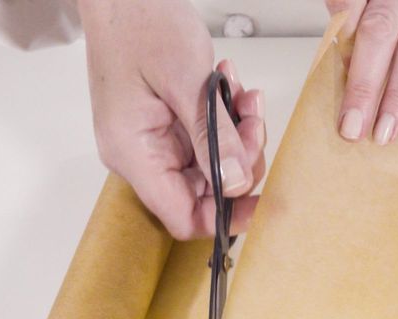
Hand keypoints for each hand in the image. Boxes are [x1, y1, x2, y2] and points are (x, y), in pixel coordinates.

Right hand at [79, 0, 266, 239]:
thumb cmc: (140, 23)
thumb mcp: (187, 80)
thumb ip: (214, 136)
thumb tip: (238, 183)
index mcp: (133, 152)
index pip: (183, 216)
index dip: (226, 217)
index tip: (264, 201)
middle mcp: (139, 154)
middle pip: (205, 192)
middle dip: (240, 160)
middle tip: (252, 121)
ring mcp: (152, 140)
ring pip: (213, 164)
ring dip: (238, 135)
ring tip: (242, 98)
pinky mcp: (166, 124)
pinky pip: (207, 140)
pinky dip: (227, 119)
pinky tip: (230, 90)